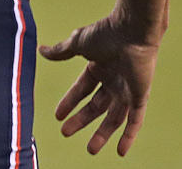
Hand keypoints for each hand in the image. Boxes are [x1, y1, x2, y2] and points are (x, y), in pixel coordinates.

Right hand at [39, 13, 161, 155]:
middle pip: (95, 107)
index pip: (81, 90)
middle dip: (81, 121)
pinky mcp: (140, 96)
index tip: (57, 115)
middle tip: (65, 133)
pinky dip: (129, 135)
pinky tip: (121, 150)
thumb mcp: (77, 43)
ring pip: (114, 118)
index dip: (69, 102)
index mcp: (98, 68)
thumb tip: (41, 50)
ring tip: (91, 150)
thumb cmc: (105, 32)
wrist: (131, 30)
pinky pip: (135, 120)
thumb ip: (60, 51)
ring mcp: (127, 90)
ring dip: (102, 134)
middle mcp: (113, 81)